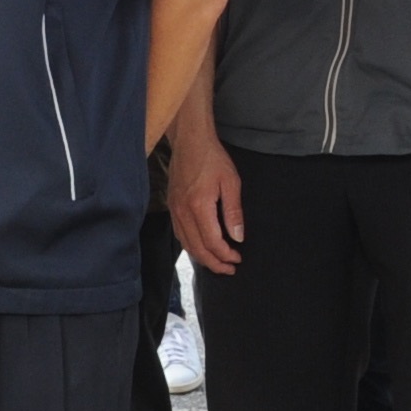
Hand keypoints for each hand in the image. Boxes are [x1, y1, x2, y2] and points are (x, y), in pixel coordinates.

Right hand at [172, 137, 247, 275]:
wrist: (189, 141)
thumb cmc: (212, 158)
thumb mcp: (231, 182)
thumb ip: (233, 212)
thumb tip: (238, 237)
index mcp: (199, 206)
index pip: (213, 242)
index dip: (226, 255)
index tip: (238, 258)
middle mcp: (183, 212)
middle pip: (198, 249)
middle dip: (215, 263)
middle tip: (230, 269)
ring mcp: (174, 210)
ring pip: (186, 244)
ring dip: (202, 258)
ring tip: (217, 263)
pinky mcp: (172, 206)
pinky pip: (180, 234)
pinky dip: (191, 246)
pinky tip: (201, 247)